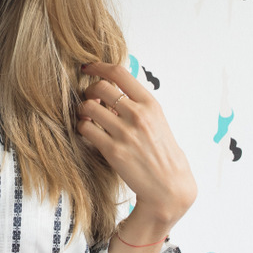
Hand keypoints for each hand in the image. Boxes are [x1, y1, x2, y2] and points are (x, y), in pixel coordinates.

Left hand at [77, 62, 195, 228]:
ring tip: (87, 119)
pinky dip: (82, 129)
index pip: (119, 73)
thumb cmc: (163, 154)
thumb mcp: (157, 121)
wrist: (170, 186)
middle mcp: (138, 115)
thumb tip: (112, 91)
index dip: (99, 66)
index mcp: (150, 104)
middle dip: (89, 92)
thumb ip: (137, 105)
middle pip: (99, 87)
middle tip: (90, 101)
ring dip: (82, 111)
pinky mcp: (113, 151)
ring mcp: (125, 133)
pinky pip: (85, 129)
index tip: (88, 67)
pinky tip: (88, 133)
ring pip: (88, 107)